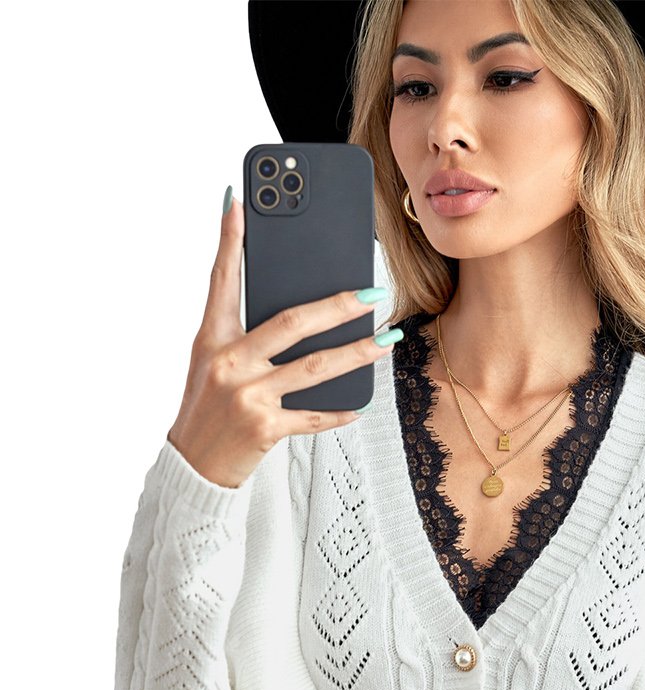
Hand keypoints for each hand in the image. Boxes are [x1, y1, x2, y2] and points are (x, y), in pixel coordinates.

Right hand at [167, 193, 393, 488]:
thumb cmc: (208, 409)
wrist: (193, 466)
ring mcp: (247, 396)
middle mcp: (229, 362)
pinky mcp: (264, 429)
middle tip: (371, 294)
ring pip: (313, 367)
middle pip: (291, 323)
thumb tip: (285, 306)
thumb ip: (240, 333)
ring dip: (357, 353)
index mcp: (212, 339)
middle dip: (337, 306)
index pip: (222, 280)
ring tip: (386, 340)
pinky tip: (360, 405)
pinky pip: (312, 416)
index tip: (240, 202)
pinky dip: (338, 412)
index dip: (230, 240)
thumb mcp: (211, 363)